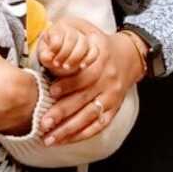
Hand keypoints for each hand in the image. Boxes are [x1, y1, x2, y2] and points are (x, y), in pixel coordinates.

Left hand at [37, 20, 92, 74]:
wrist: (59, 60)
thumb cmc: (51, 56)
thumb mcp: (44, 57)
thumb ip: (45, 57)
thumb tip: (48, 57)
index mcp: (56, 29)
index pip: (58, 35)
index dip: (55, 48)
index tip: (51, 59)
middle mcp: (70, 30)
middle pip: (71, 38)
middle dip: (64, 54)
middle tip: (58, 65)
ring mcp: (82, 38)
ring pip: (84, 43)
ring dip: (75, 57)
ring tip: (66, 67)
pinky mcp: (91, 47)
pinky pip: (94, 50)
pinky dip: (89, 59)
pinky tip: (81, 66)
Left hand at [40, 24, 143, 144]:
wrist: (129, 57)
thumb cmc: (99, 44)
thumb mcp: (87, 31)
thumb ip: (69, 32)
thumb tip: (48, 37)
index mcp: (100, 61)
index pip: (84, 76)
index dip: (68, 84)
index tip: (51, 92)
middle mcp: (107, 81)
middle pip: (84, 100)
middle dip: (62, 113)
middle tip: (43, 123)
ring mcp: (111, 97)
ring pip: (89, 116)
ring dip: (69, 130)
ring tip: (50, 139)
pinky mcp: (113, 109)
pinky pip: (98, 125)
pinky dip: (82, 135)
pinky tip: (65, 140)